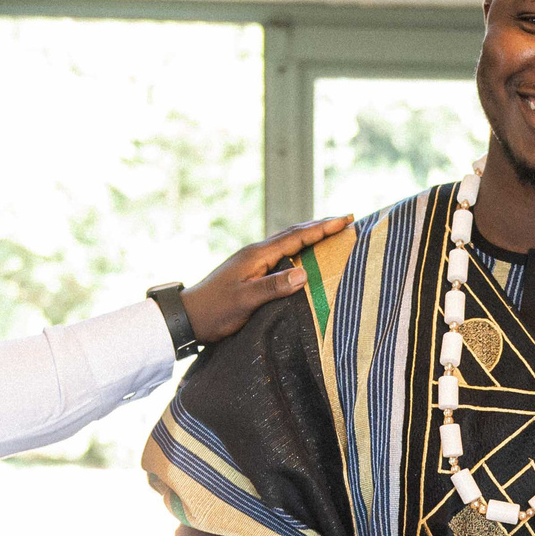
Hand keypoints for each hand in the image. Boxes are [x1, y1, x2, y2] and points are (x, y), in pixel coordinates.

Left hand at [179, 214, 354, 343]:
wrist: (188, 316)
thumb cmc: (216, 310)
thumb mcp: (245, 300)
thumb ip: (273, 286)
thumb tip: (304, 273)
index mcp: (258, 255)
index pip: (296, 237)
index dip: (322, 229)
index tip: (345, 220)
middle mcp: (257, 252)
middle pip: (294, 233)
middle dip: (320, 226)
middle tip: (345, 220)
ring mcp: (253, 260)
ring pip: (287, 241)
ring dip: (310, 235)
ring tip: (331, 231)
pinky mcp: (251, 270)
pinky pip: (281, 253)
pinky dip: (298, 248)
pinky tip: (304, 254)